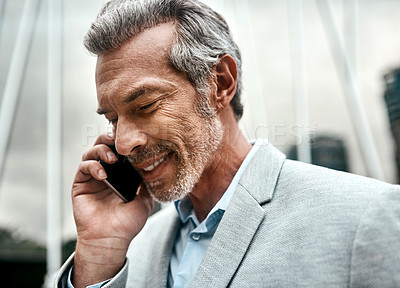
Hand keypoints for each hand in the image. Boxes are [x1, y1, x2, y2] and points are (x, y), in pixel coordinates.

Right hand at [71, 133, 153, 287]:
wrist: (111, 239)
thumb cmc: (128, 222)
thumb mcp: (145, 199)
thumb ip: (147, 182)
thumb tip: (153, 165)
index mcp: (121, 174)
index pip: (121, 151)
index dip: (124, 143)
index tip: (132, 138)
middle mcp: (106, 172)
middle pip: (104, 145)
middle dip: (109, 139)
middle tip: (118, 140)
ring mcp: (92, 177)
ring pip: (92, 152)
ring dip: (101, 151)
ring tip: (112, 159)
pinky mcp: (81, 184)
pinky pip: (84, 167)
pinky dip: (93, 166)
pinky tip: (103, 175)